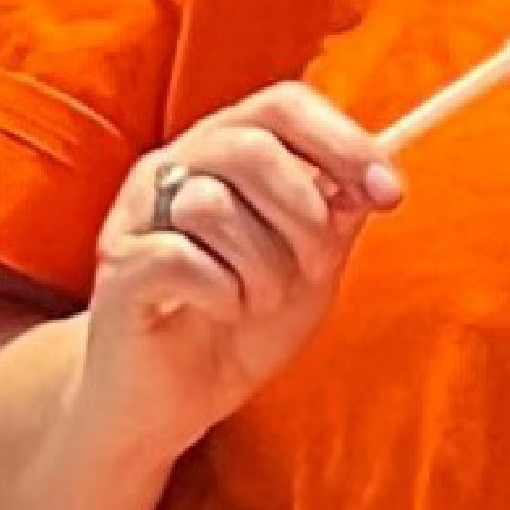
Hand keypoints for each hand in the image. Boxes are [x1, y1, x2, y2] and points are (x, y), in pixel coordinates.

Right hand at [80, 85, 400, 419]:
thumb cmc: (240, 328)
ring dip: (261, 268)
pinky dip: (221, 295)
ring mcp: (137, 215)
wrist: (173, 403)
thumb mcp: (309, 270)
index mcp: (224, 153)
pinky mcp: (120, 269)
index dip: (343, 142)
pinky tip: (218, 313)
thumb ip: (336, 220)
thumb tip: (371, 182)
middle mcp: (174, 168)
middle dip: (304, 214)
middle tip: (314, 269)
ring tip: (257, 302)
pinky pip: (180, 258)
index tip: (389, 194)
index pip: (284, 106)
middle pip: (251, 146)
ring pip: (212, 203)